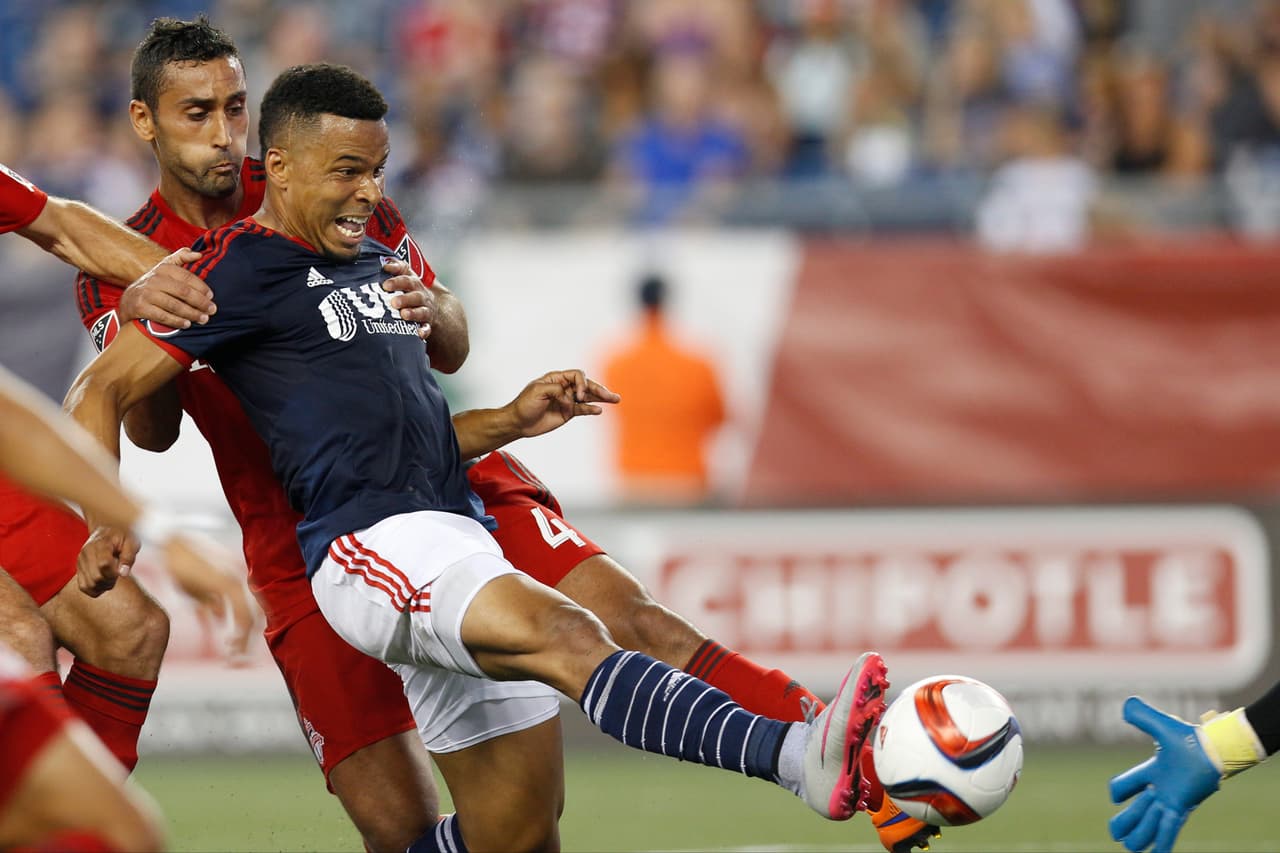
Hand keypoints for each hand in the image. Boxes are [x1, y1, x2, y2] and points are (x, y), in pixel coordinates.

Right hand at [76, 525, 139, 596]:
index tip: (122, 570)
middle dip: (111, 580)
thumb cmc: (123, 536)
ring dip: (103, 586)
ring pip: (89, 585)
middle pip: (96, 578)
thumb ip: (129, 557)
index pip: (104, 564)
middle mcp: (86, 552)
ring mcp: (80, 561)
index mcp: (100, 543)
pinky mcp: (79, 569)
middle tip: (118, 573)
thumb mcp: (132, 542)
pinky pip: (84, 587)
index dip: (115, 572)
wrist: (107, 529)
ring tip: (112, 577)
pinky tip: (104, 582)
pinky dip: (95, 589)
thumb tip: (123, 573)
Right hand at [119, 248, 215, 327]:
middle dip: (200, 302)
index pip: (187, 277)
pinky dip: (176, 321)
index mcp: (163, 269)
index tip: (211, 296)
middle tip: (212, 310)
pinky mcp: (140, 307)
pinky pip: (162, 316)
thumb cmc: (154, 284)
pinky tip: (187, 324)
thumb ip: (181, 258)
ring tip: (203, 319)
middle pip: (183, 292)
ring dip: (192, 313)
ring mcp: (146, 294)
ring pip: (174, 305)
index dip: (201, 287)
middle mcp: (154, 279)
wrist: (128, 300)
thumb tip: (198, 254)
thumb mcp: (164, 267)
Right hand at [160, 532, 257, 659]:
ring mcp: (235, 581)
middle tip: (242, 659)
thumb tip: (221, 618)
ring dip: (243, 640)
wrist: (170, 541)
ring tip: (235, 656)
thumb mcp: (197, 588)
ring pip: (248, 618)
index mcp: (234, 579)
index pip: (252, 608)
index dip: (249, 628)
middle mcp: (239, 580)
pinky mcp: (226, 584)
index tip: (244, 645)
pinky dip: (237, 632)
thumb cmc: (180, 562)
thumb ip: (211, 602)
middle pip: (254, 616)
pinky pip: (240, 613)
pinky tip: (230, 647)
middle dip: (248, 640)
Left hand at [382, 258, 433, 340]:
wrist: (436, 312)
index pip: (406, 274)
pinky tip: (419, 334)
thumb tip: (384, 261)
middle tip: (392, 300)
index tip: (385, 269)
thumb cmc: (412, 295)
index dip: (397, 270)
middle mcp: (421, 295)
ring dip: (413, 312)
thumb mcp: (407, 282)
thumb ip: (397, 271)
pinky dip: (423, 331)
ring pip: (421, 310)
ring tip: (403, 314)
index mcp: (414, 284)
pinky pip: (427, 328)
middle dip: (403, 295)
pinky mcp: (428, 324)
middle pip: (414, 292)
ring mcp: (426, 310)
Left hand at [508, 370, 620, 438]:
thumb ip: (556, 390)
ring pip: (588, 397)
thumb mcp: (538, 391)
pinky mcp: (568, 412)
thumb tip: (571, 398)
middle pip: (587, 385)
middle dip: (600, 389)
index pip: (577, 375)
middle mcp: (564, 387)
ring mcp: (567, 400)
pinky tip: (599, 410)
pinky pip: (583, 409)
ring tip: (616, 399)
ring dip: (601, 397)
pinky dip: (591, 409)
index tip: (578, 397)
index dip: (582, 384)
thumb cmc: (524, 404)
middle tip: (612, 396)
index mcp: (557, 378)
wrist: (519, 422)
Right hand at [1108, 697, 1221, 852]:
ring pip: (1149, 824)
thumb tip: (1125, 705)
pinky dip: (1162, 843)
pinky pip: (1168, 829)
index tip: (1116, 795)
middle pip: (1135, 812)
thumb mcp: (1161, 725)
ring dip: (1139, 835)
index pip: (1126, 785)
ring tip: (1130, 846)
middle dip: (1124, 822)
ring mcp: (1169, 800)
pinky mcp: (1181, 807)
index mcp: (1151, 771)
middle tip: (1116, 833)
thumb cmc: (1191, 738)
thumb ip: (1143, 715)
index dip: (1118, 791)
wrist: (1215, 750)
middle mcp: (1159, 789)